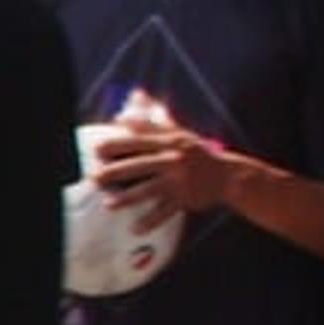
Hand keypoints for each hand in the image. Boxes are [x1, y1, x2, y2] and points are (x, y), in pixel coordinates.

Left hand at [87, 120, 230, 229]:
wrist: (228, 174)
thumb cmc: (196, 151)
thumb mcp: (177, 132)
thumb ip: (153, 117)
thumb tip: (134, 95)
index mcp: (170, 142)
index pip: (140, 141)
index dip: (118, 144)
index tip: (96, 149)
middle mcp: (174, 159)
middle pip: (141, 165)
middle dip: (116, 172)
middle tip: (95, 178)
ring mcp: (180, 180)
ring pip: (150, 190)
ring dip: (128, 199)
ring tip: (108, 204)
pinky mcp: (186, 199)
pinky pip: (165, 212)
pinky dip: (150, 222)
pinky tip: (134, 229)